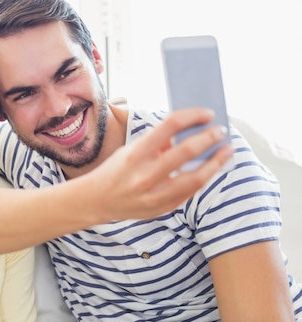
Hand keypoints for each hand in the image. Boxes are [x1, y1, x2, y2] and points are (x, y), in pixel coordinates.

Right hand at [93, 107, 232, 221]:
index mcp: (136, 153)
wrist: (96, 201)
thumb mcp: (130, 150)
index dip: (192, 116)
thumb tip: (189, 133)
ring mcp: (155, 195)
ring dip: (216, 162)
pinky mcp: (162, 208)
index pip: (171, 125)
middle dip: (209, 137)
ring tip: (226, 151)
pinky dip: (203, 178)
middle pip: (188, 151)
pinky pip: (190, 192)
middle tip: (221, 131)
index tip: (206, 113)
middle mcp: (145, 175)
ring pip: (197, 177)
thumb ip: (158, 144)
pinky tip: (210, 169)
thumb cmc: (114, 171)